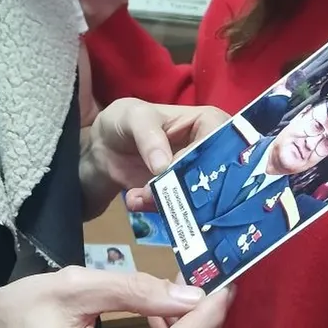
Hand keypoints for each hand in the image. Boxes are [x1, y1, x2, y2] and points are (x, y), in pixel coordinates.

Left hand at [81, 98, 229, 216]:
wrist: (104, 148)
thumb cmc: (125, 121)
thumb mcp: (134, 117)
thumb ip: (148, 136)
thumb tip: (165, 166)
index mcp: (207, 122)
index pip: (223, 141)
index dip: (208, 157)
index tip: (180, 168)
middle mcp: (209, 151)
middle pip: (218, 175)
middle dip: (188, 187)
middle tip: (160, 190)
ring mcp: (196, 177)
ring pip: (200, 198)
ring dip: (169, 201)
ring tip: (141, 196)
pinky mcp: (181, 196)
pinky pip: (180, 210)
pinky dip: (157, 208)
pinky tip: (135, 200)